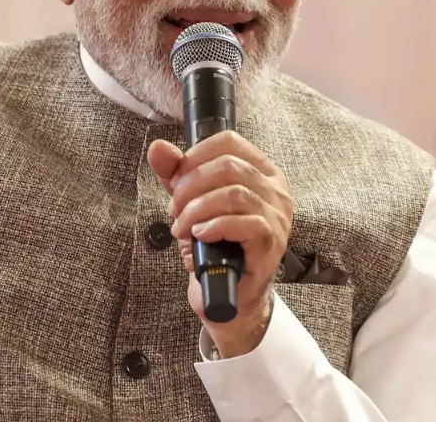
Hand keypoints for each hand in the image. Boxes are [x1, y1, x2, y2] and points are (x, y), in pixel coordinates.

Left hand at [147, 131, 292, 357]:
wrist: (227, 293)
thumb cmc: (214, 245)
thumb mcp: (191, 203)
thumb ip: (175, 174)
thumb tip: (158, 148)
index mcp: (261, 172)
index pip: (230, 142)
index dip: (195, 156)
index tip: (176, 181)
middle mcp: (276, 190)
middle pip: (229, 166)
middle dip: (190, 186)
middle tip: (174, 210)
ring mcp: (278, 216)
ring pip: (234, 193)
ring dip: (197, 209)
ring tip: (181, 228)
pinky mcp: (272, 242)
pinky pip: (245, 223)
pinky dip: (214, 226)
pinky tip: (199, 236)